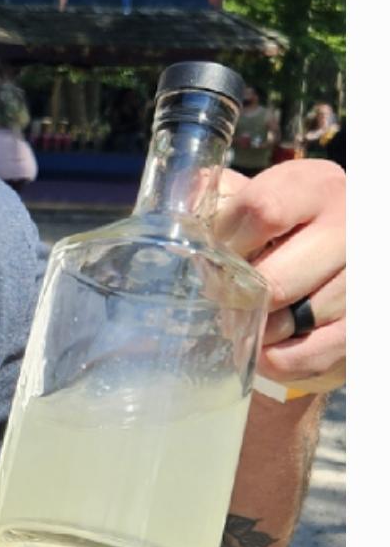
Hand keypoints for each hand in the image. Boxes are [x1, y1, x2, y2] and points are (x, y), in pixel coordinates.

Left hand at [209, 158, 346, 391]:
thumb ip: (215, 198)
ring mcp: (364, 276)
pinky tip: (268, 348)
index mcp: (316, 186)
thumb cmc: (280, 227)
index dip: (227, 241)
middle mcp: (350, 226)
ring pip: (292, 320)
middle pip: (275, 279)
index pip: (263, 210)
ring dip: (258, 329)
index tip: (215, 256)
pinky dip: (280, 360)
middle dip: (237, 297)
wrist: (332, 255)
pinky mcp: (366, 324)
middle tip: (224, 299)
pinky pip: (311, 354)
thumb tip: (181, 212)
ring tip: (247, 320)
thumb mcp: (252, 197)